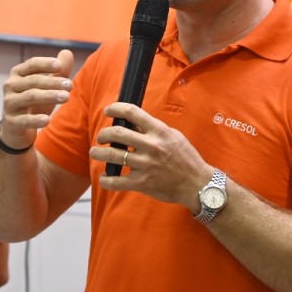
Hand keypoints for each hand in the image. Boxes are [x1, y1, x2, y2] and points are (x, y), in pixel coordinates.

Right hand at [0, 49, 74, 149]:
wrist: (16, 129)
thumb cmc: (34, 103)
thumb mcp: (46, 87)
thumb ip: (58, 71)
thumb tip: (67, 52)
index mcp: (18, 73)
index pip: (32, 64)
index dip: (45, 64)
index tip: (60, 65)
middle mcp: (10, 86)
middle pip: (33, 81)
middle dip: (53, 82)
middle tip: (70, 85)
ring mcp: (9, 103)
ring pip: (30, 97)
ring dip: (49, 96)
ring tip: (66, 97)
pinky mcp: (11, 122)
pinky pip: (24, 120)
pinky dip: (36, 119)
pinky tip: (48, 120)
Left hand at [93, 102, 207, 208]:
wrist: (197, 184)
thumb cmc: (186, 158)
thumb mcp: (173, 136)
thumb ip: (153, 129)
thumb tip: (131, 121)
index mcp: (159, 131)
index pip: (132, 112)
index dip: (116, 108)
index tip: (108, 111)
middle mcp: (151, 146)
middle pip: (117, 133)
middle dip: (103, 134)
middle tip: (100, 137)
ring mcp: (146, 165)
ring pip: (112, 155)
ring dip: (98, 153)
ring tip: (95, 153)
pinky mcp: (142, 183)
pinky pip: (116, 181)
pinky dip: (106, 180)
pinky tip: (103, 178)